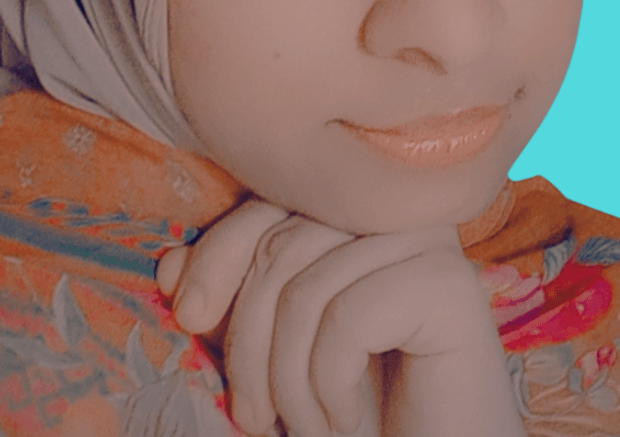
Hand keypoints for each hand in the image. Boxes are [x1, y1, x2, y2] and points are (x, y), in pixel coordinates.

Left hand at [157, 200, 524, 436]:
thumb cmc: (358, 406)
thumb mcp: (274, 352)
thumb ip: (229, 306)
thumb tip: (169, 266)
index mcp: (356, 210)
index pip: (266, 205)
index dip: (215, 256)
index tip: (188, 319)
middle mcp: (395, 212)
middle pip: (282, 245)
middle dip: (248, 343)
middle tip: (255, 417)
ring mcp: (430, 242)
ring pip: (309, 287)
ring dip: (291, 383)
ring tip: (309, 427)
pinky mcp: (450, 286)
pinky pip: (348, 318)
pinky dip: (331, 386)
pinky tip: (352, 417)